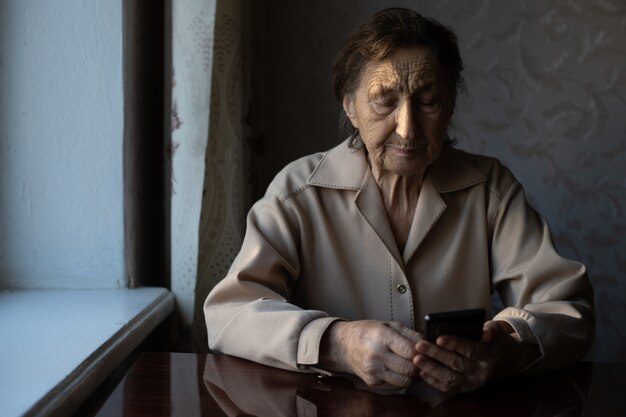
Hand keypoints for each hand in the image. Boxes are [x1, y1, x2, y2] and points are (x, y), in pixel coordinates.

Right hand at [319, 320, 422, 387]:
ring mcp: (373, 371)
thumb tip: (427, 344)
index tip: (426, 351)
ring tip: (415, 367)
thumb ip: (409, 334)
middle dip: (420, 365)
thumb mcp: (388, 324)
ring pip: (404, 381)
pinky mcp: (372, 382)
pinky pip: (395, 385)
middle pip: (409, 368)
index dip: (422, 352)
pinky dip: (403, 380)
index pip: (409, 351)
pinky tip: (403, 371)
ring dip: (413, 376)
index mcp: (381, 336)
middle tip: (424, 361)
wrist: (343, 345)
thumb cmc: (367, 332)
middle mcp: (376, 355)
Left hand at [413, 320, 539, 392]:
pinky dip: (434, 381)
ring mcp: (472, 383)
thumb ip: (490, 330)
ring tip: (416, 359)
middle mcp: (480, 372)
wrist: (506, 361)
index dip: (454, 344)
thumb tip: (484, 332)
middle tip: (420, 346)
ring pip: (450, 378)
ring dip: (432, 369)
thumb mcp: (497, 331)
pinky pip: (448, 388)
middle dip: (436, 354)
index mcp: (489, 356)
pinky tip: (421, 372)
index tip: (439, 338)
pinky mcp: (465, 388)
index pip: (470, 350)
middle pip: (456, 364)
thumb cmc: (496, 341)